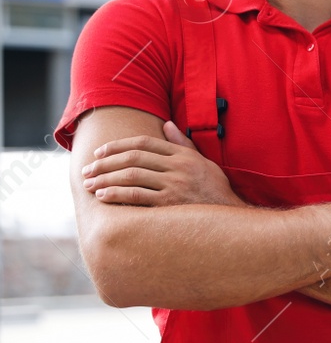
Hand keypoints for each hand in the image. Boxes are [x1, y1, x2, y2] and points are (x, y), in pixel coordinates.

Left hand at [82, 122, 246, 206]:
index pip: (144, 143)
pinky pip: (136, 196)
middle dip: (105, 162)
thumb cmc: (215, 190)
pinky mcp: (169, 204)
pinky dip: (116, 195)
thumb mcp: (203, 162)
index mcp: (183, 155)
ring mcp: (174, 186)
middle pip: (133, 158)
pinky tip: (103, 196)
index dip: (118, 145)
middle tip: (87, 168)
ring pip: (131, 176)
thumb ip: (183, 144)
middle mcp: (178, 167)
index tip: (100, 152)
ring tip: (89, 184)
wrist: (231, 218)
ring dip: (105, 179)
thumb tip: (167, 124)